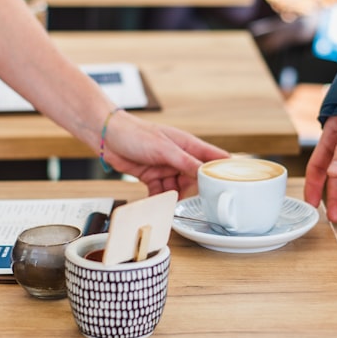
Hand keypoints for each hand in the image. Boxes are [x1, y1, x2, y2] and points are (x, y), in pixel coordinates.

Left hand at [101, 110, 227, 195]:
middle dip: (195, 191)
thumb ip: (185, 162)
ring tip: (172, 204)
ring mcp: (165, 167)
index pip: (213, 158)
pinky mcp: (152, 176)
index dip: (223, 171)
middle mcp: (179, 157)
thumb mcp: (164, 149)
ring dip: (175, 197)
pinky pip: (161, 191)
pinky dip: (159, 198)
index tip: (230, 186)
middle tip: (196, 203)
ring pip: (178, 188)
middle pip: (196, 178)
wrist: (106, 136)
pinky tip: (158, 203)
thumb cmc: (134, 133)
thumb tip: (205, 174)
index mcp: (187, 145)